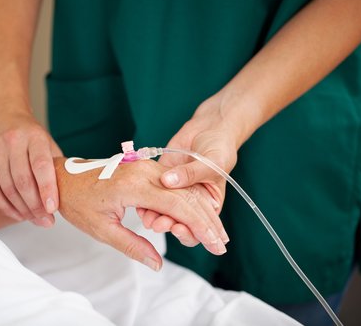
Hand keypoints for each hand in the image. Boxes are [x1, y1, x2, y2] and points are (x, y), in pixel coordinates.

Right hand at [0, 100, 61, 226]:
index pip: (41, 165)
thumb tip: (69, 194)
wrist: (0, 112)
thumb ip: (56, 166)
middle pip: (23, 181)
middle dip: (36, 206)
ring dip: (22, 209)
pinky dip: (5, 206)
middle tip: (47, 220)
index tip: (53, 208)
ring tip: (35, 219)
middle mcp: (13, 142)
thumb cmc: (29, 133)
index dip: (47, 189)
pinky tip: (18, 214)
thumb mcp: (47, 142)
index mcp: (34, 136)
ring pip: (7, 188)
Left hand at [55, 156, 229, 271]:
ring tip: (215, 232)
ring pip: (182, 188)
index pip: (178, 206)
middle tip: (221, 243)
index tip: (215, 245)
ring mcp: (145, 166)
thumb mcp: (102, 229)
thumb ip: (133, 245)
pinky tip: (196, 215)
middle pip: (186, 196)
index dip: (199, 227)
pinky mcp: (144, 166)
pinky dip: (187, 200)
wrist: (63, 178)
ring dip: (200, 210)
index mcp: (134, 186)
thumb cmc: (78, 203)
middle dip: (207, 221)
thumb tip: (157, 264)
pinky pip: (171, 184)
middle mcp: (144, 171)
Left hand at [151, 96, 240, 243]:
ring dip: (155, 216)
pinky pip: (151, 193)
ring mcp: (174, 190)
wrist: (210, 128)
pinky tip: (140, 203)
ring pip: (163, 210)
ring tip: (148, 216)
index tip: (178, 228)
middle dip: (168, 225)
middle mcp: (190, 201)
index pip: (198, 227)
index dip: (189, 233)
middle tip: (159, 223)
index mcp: (207, 203)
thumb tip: (167, 181)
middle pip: (179, 222)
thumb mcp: (213, 162)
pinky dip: (145, 201)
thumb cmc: (220, 147)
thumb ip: (190, 173)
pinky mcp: (161, 178)